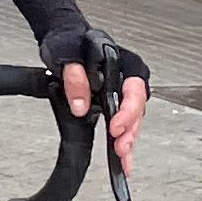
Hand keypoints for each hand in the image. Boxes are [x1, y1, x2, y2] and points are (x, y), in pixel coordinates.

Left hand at [40, 24, 151, 179]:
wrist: (64, 41)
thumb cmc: (69, 42)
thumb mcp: (67, 55)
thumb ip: (74, 78)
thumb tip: (79, 104)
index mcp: (123, 63)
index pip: (134, 89)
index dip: (127, 110)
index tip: (115, 126)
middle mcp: (127, 79)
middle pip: (137, 109)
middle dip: (130, 131)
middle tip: (120, 148)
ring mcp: (123, 92)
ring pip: (133, 120)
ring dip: (128, 140)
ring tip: (123, 159)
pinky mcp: (115, 104)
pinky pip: (124, 124)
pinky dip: (123, 141)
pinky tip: (123, 158)